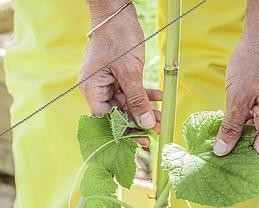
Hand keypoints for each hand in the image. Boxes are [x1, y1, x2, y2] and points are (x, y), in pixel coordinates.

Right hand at [79, 2, 161, 142]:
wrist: (116, 8)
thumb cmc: (117, 36)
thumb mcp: (130, 71)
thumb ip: (137, 100)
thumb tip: (145, 124)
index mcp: (92, 89)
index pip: (105, 119)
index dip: (123, 130)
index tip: (141, 138)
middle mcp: (96, 88)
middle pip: (117, 113)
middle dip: (138, 120)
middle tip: (156, 128)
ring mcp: (106, 81)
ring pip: (126, 103)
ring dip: (144, 109)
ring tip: (161, 116)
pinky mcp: (116, 75)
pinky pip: (130, 91)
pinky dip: (143, 94)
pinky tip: (159, 97)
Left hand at [214, 34, 258, 162]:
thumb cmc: (252, 62)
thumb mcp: (237, 98)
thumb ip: (230, 127)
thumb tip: (221, 151)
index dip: (245, 163)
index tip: (225, 168)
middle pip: (257, 144)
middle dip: (237, 151)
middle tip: (215, 159)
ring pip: (251, 133)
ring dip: (234, 138)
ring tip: (214, 147)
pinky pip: (250, 121)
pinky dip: (237, 126)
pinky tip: (221, 130)